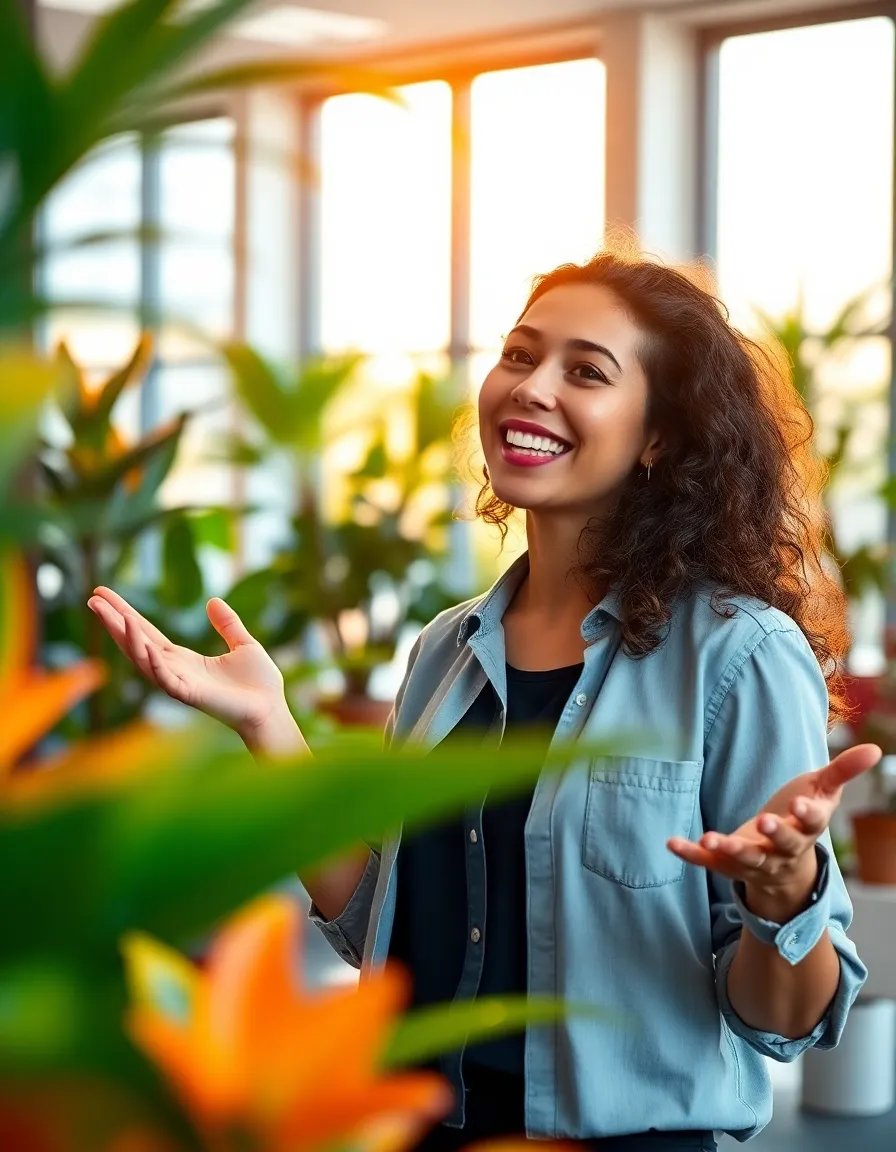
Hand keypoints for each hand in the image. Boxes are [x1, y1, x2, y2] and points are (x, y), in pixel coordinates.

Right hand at [87, 587, 286, 737]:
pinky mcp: (189, 695)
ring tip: (108, 614)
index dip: (127, 613)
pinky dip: (151, 662)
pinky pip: (164, 678)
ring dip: (125, 637)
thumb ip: (227, 624)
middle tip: (93, 598)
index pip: (147, 632)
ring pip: (142, 659)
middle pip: (136, 642)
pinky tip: (141, 644)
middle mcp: (174, 670)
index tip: (105, 594)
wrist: (272, 710)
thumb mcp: (243, 644)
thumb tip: (213, 600)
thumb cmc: (260, 685)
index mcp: (183, 659)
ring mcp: (179, 683)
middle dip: (114, 621)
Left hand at [667, 743, 881, 918]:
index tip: (800, 805)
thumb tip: (876, 749)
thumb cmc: (801, 819)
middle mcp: (782, 850)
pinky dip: (691, 854)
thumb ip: (842, 772)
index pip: (811, 824)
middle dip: (773, 835)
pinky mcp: (728, 864)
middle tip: (764, 822)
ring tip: (711, 838)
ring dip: (729, 849)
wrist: (784, 869)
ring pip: (745, 860)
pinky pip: (708, 862)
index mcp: (806, 830)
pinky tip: (671, 843)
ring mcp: (755, 861)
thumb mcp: (822, 793)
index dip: (806, 815)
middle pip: (780, 846)